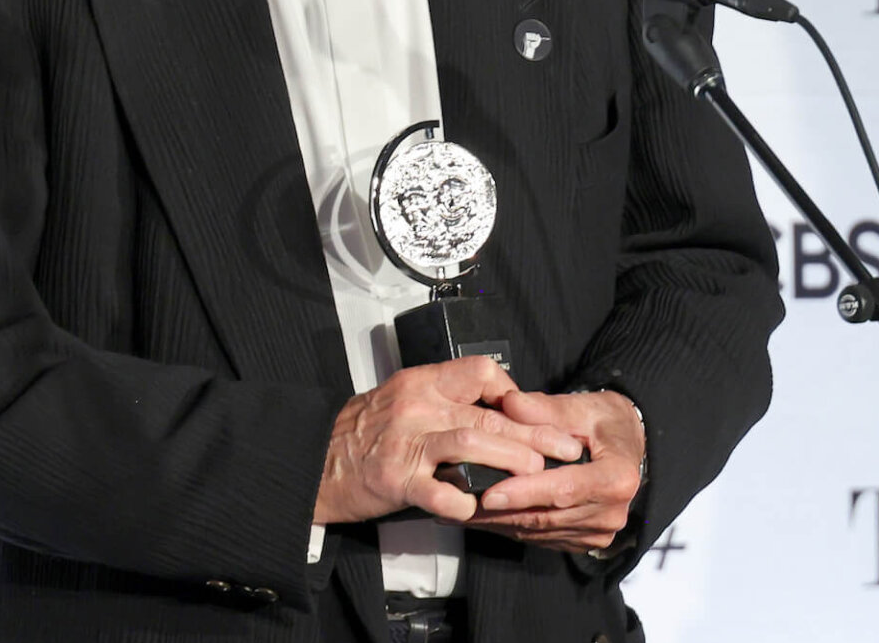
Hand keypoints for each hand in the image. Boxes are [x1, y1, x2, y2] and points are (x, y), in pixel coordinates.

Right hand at [314, 356, 587, 525]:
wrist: (315, 462)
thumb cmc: (363, 434)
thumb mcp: (405, 400)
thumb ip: (446, 401)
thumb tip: (500, 409)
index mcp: (422, 382)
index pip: (478, 371)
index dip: (510, 392)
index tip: (530, 414)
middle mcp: (416, 406)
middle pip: (486, 413)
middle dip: (533, 432)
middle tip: (564, 447)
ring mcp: (405, 443)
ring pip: (468, 442)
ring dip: (508, 458)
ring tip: (536, 472)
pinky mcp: (395, 479)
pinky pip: (435, 490)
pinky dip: (460, 500)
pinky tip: (477, 507)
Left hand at [469, 389, 644, 552]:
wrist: (628, 447)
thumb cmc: (607, 424)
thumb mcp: (582, 407)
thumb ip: (545, 408)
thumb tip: (510, 403)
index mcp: (617, 478)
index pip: (563, 490)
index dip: (525, 493)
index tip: (489, 494)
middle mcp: (611, 512)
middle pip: (546, 516)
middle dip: (501, 511)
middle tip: (459, 503)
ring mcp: (598, 532)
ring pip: (538, 531)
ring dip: (499, 522)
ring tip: (461, 510)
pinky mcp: (584, 540)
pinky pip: (541, 537)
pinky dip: (511, 526)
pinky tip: (483, 517)